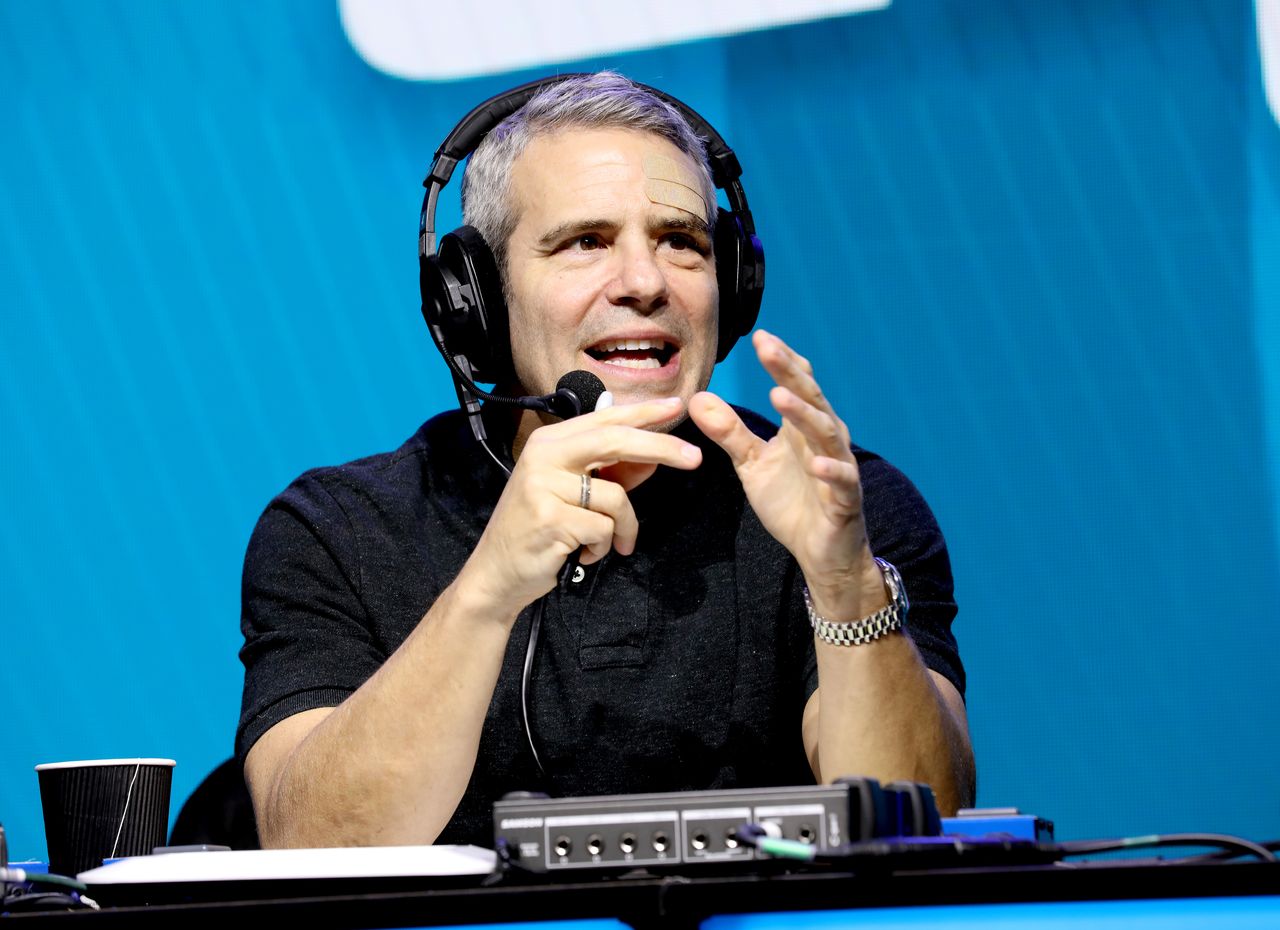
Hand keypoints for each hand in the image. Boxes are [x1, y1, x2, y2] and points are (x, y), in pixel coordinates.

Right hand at [459, 397, 702, 620]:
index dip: (643, 411)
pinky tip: (582, 554)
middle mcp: (543, 456)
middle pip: (615, 441)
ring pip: (616, 497)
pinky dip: (603, 547)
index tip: (677, 405)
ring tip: (607, 545)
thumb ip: (614, 474)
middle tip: (695, 458)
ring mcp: (544, 486)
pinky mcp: (550, 518)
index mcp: (550, 442)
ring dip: (623, 528)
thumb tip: (654, 460)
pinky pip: (603, 529)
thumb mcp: (575, 496)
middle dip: (661, 448)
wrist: (497, 574)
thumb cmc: (540, 531)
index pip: (605, 419)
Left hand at [688, 330, 883, 618]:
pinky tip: (816, 464)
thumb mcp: (752, 464)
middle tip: (766, 347)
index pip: (796, 383)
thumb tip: (696, 398)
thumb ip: (729, 432)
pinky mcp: (845, 499)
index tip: (759, 336)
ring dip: (804, 414)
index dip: (780, 360)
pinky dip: (830, 471)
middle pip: (809, 398)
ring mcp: (838, 466)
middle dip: (789, 372)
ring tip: (779, 395)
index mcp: (802, 427)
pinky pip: (841, 481)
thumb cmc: (792, 502)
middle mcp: (824, 439)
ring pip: (825, 434)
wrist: (821, 551)